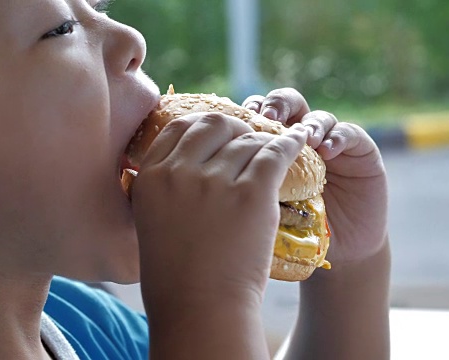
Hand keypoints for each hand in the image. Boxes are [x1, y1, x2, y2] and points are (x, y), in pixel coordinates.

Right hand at [133, 112, 308, 302]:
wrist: (200, 311)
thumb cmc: (176, 276)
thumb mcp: (153, 221)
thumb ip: (165, 186)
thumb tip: (187, 160)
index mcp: (150, 178)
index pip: (179, 127)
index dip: (203, 126)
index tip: (220, 133)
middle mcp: (179, 173)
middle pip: (213, 123)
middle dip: (234, 126)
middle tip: (247, 137)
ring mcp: (215, 183)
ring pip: (248, 140)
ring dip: (264, 140)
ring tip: (277, 145)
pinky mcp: (251, 195)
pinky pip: (275, 153)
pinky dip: (289, 144)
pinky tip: (297, 142)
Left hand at [243, 89, 387, 264]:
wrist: (339, 252)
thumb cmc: (294, 235)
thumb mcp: (260, 210)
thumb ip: (242, 186)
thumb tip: (210, 173)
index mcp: (268, 148)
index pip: (253, 118)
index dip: (244, 114)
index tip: (235, 123)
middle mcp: (297, 140)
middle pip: (283, 105)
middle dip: (274, 106)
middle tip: (266, 116)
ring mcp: (328, 143)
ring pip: (316, 116)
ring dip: (307, 124)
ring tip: (303, 138)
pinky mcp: (360, 151)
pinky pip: (350, 133)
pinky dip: (338, 137)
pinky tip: (327, 151)